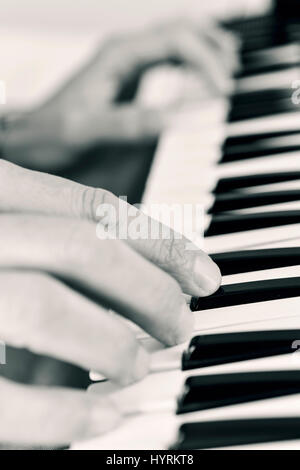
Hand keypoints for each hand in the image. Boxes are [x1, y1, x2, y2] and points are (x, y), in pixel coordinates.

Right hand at [0, 160, 220, 446]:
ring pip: (44, 305)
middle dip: (149, 289)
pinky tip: (102, 416)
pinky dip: (64, 411)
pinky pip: (1, 393)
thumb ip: (57, 241)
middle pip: (81, 248)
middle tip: (181, 324)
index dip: (158, 242)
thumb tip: (147, 271)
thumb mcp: (11, 235)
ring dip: (110, 342)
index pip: (90, 207)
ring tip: (142, 365)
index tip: (203, 275)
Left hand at [1, 19, 239, 170]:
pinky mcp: (129, 78)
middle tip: (233, 73)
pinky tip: (201, 79)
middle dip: (214, 46)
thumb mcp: (87, 130)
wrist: (31, 139)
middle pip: (181, 30)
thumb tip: (176, 120)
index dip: (206, 60)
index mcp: (117, 56)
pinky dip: (191, 64)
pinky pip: (168, 59)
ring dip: (206, 49)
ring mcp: (127, 63)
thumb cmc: (53, 133)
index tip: (224, 89)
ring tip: (229, 68)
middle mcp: (125, 52)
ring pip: (176, 40)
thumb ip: (129, 124)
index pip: (176, 40)